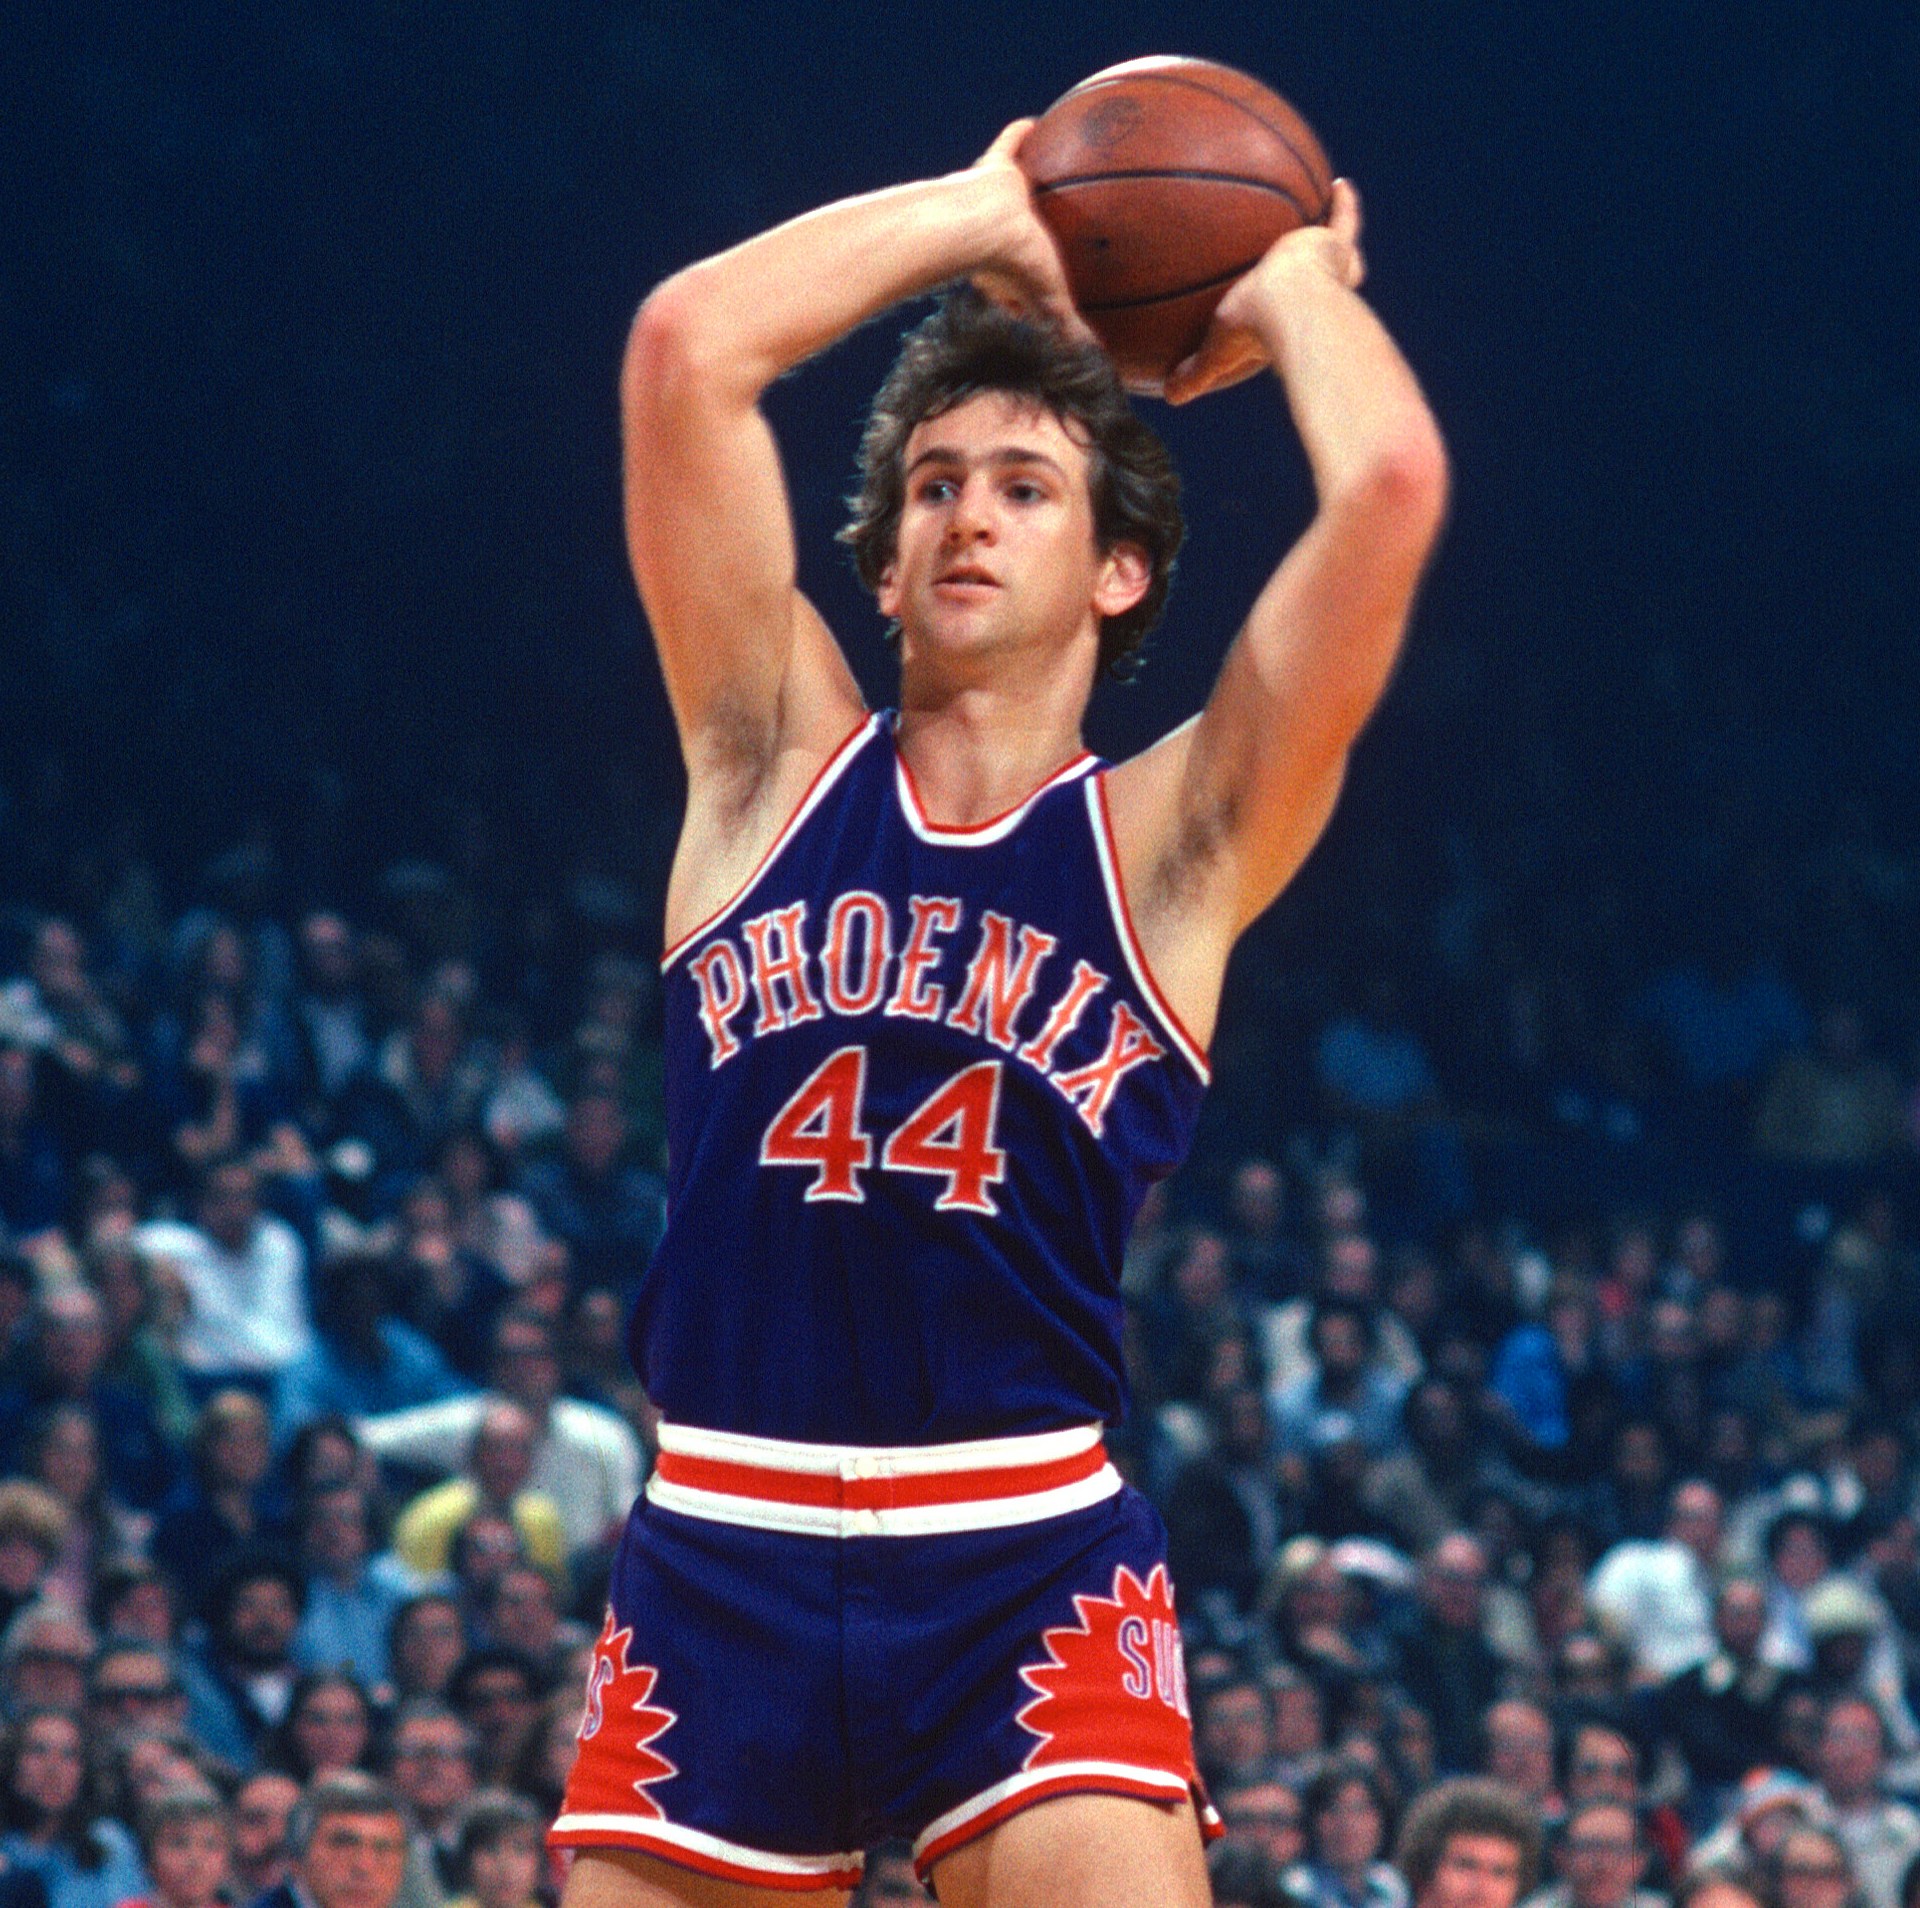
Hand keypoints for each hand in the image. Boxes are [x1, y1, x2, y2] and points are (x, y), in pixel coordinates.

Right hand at [965, 121, 1097, 345]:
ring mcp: (995, 198)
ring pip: (1020, 186)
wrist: (976, 231)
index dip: (1038, 271)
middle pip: (1025, 224)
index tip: (1051, 272)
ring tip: (1055, 164)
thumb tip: (1097, 358)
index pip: (1029, 268)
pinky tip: (1039, 122)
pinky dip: (1021, 133)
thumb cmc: (1011, 270)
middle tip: (1053, 215)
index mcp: (1012, 262)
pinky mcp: (995, 168)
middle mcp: (1002, 230)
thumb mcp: (1049, 302)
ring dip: (1033, 178)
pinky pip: (1011, 143)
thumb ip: (1069, 327)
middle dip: (1038, 221)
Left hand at [1164, 178, 1366, 404]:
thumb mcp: (1218, 352)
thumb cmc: (1254, 332)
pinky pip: (1343, 218)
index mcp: (1295, 321)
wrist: (1287, 306)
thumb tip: (1168, 396)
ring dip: (1333, 241)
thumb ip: (1196, 372)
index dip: (1291, 317)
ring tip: (1330, 223)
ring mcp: (1329, 269)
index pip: (1293, 319)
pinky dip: (1344, 203)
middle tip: (1323, 267)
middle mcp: (1322, 296)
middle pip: (1328, 286)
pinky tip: (1339, 183)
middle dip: (1329, 278)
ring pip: (1336, 254)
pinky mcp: (1334, 244)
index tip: (1291, 311)